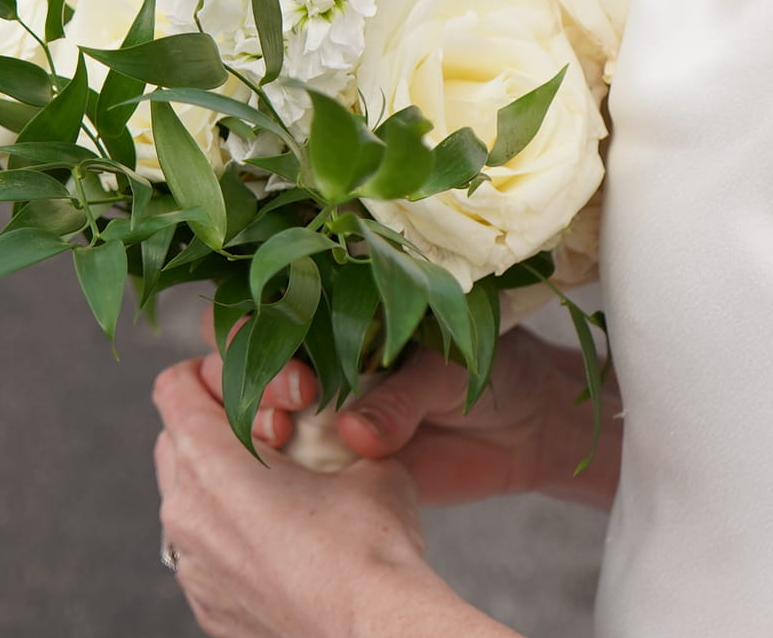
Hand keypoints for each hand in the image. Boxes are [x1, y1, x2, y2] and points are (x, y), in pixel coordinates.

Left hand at [151, 355, 446, 637]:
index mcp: (208, 460)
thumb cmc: (371, 541)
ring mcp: (191, 568)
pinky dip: (230, 542)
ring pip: (187, 504)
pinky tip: (282, 549)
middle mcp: (184, 513)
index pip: (174, 387)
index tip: (252, 386)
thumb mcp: (365, 457)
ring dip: (220, 488)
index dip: (211, 373)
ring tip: (279, 494)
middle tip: (272, 436)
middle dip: (214, 429)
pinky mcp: (207, 609)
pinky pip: (204, 556)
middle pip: (174, 442)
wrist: (376, 632)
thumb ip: (334, 429)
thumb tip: (342, 426)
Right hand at [205, 314, 603, 509]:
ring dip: (253, 418)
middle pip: (242, 351)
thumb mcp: (450, 370)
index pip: (272, 299)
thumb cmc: (492, 368)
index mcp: (340, 304)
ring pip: (254, 406)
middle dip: (249, 372)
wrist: (529, 427)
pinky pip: (287, 461)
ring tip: (283, 435)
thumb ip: (401, 399)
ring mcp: (318, 406)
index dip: (261, 323)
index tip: (296, 359)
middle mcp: (317, 352)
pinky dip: (275, 467)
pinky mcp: (331, 457)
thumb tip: (352, 436)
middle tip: (295, 397)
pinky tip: (284, 473)